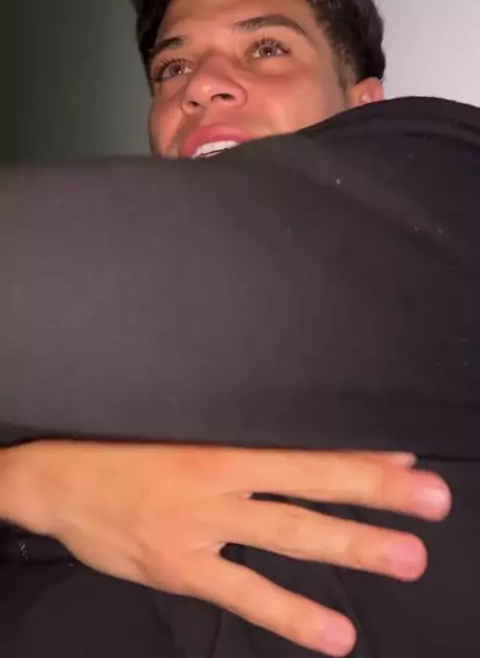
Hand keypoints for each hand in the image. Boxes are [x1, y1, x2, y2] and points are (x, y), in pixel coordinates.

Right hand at [0, 443, 449, 655]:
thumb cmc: (129, 455)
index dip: (355, 456)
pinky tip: (335, 635)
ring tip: (407, 557)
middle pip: (308, 483)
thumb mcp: (183, 438)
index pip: (302, 449)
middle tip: (434, 499)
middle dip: (373, 493)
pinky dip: (292, 614)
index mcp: (221, 445)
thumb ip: (241, 453)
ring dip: (350, 546)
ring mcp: (201, 527)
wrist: (60, 482)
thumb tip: (300, 459)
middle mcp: (219, 481)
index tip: (409, 460)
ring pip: (287, 534)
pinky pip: (244, 593)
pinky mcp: (181, 569)